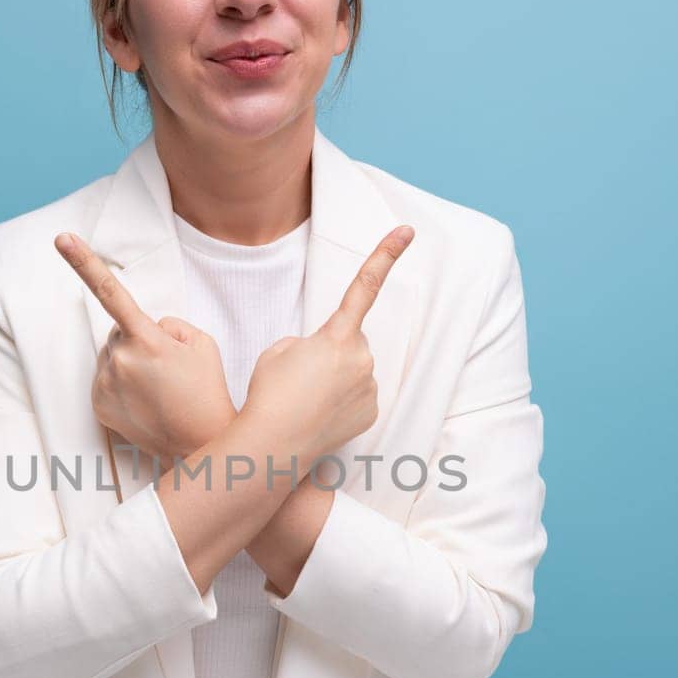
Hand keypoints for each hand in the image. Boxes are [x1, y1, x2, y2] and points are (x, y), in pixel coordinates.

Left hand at [54, 231, 235, 465]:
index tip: (62, 239)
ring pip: (112, 356)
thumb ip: (168, 324)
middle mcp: (120, 360)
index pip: (111, 293)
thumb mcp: (201, 342)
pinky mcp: (98, 405)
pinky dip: (121, 384)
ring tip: (158, 389)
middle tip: (167, 368)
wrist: (199, 444)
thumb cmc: (206, 391)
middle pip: (119, 331)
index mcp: (147, 339)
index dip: (84, 262)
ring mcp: (105, 385)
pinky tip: (144, 401)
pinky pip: (105, 379)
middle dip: (138, 339)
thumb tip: (146, 329)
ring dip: (130, 363)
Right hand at [242, 225, 414, 465]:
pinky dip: (340, 402)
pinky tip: (319, 414)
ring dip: (333, 379)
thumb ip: (306, 343)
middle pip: (349, 342)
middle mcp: (361, 359)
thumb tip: (323, 355)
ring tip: (306, 399)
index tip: (407, 231)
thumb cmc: (270, 394)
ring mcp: (369, 388)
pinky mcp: (370, 412)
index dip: (387, 254)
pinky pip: (357, 396)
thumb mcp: (278, 351)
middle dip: (328, 351)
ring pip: (353, 371)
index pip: (365, 286)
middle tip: (299, 377)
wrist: (275, 446)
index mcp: (337, 336)